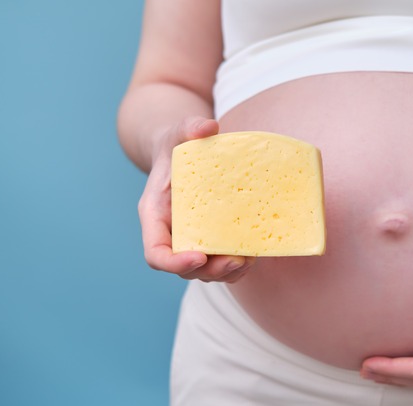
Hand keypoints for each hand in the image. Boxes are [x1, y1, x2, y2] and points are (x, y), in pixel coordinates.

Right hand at [137, 116, 253, 281]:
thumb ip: (189, 127)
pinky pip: (222, 260)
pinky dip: (239, 264)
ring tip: (248, 260)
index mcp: (156, 215)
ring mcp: (192, 238)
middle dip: (210, 270)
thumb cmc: (177, 143)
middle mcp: (172, 233)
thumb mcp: (179, 131)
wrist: (183, 151)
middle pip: (184, 268)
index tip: (198, 257)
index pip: (156, 253)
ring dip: (227, 272)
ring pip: (206, 270)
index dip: (174, 262)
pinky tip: (256, 252)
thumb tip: (208, 126)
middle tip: (235, 261)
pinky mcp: (212, 238)